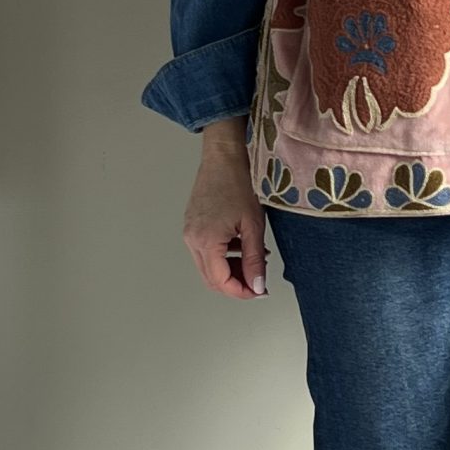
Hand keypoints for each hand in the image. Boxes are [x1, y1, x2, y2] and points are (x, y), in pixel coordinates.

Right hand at [183, 119, 268, 297]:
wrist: (223, 157)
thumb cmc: (239, 184)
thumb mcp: (253, 226)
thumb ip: (255, 259)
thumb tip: (257, 286)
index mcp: (206, 242)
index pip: (221, 282)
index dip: (242, 292)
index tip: (260, 291)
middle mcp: (192, 240)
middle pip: (211, 279)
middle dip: (236, 284)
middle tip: (259, 282)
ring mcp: (189, 233)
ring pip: (208, 266)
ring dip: (230, 270)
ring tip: (256, 260)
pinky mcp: (192, 226)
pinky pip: (206, 251)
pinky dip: (224, 256)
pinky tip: (242, 246)